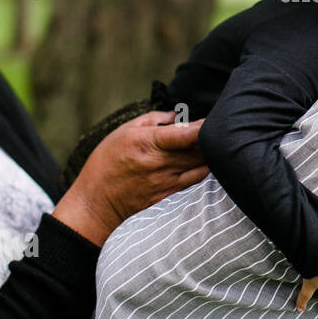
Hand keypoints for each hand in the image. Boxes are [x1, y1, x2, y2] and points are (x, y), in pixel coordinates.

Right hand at [54, 110, 208, 245]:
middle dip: (212, 138)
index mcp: (147, 143)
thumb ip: (153, 119)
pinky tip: (207, 161)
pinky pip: (195, 180)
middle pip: (199, 149)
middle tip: (221, 127)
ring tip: (217, 143)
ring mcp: (166, 181)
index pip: (185, 134)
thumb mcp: (123, 132)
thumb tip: (176, 115)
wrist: (96, 203)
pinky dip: (204, 169)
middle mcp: (160, 163)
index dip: (204, 125)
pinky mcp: (169, 195)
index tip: (214, 117)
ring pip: (201, 165)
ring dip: (211, 154)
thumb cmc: (105, 163)